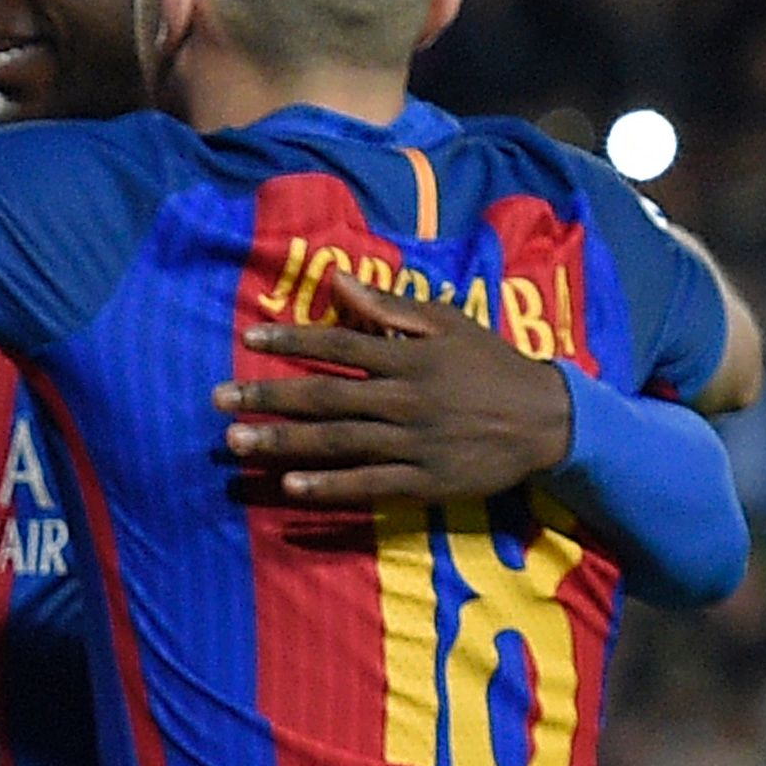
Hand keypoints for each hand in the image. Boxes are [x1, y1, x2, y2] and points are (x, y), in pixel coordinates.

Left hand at [213, 279, 574, 508]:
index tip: (248, 338)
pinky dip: (330, 487)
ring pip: (338, 442)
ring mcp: (413, 443)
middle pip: (326, 397)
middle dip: (268, 397)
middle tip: (218, 399)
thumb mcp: (448, 323)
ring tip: (236, 441)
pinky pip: (369, 484)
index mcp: (409, 357)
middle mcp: (405, 398)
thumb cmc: (491, 365)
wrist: (547, 420)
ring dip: (284, 442)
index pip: (339, 344)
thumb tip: (336, 279)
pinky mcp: (424, 481)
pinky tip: (291, 486)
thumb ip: (388, 306)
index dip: (292, 340)